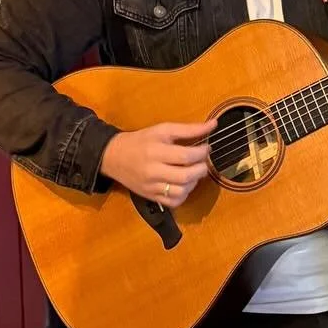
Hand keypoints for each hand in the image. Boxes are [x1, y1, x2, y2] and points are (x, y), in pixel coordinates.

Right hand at [99, 118, 216, 206]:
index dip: (202, 153)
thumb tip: (213, 125)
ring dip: (194, 182)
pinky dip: (184, 194)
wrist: (114, 157)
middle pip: (186, 176)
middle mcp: (153, 171)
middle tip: (202, 162)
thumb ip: (188, 129)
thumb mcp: (162, 130)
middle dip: (201, 169)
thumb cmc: (140, 141)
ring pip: (182, 191)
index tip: (206, 148)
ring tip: (193, 172)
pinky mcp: (151, 197)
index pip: (186, 156)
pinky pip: (174, 202)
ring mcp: (152, 187)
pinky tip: (184, 184)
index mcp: (156, 151)